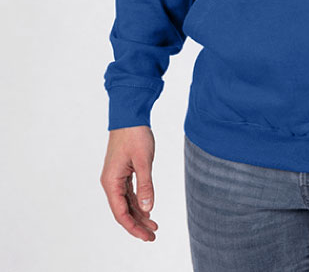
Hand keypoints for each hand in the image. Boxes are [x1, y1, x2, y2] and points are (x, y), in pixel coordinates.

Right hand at [100, 125, 158, 240]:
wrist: (129, 115)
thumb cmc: (135, 135)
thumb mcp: (143, 160)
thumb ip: (145, 185)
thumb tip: (148, 208)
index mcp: (111, 181)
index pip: (120, 212)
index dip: (133, 227)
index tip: (147, 236)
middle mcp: (110, 182)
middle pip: (123, 210)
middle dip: (137, 224)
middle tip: (153, 235)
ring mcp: (116, 177)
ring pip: (126, 203)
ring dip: (139, 214)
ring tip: (153, 225)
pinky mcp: (122, 172)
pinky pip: (129, 193)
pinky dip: (138, 202)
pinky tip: (147, 209)